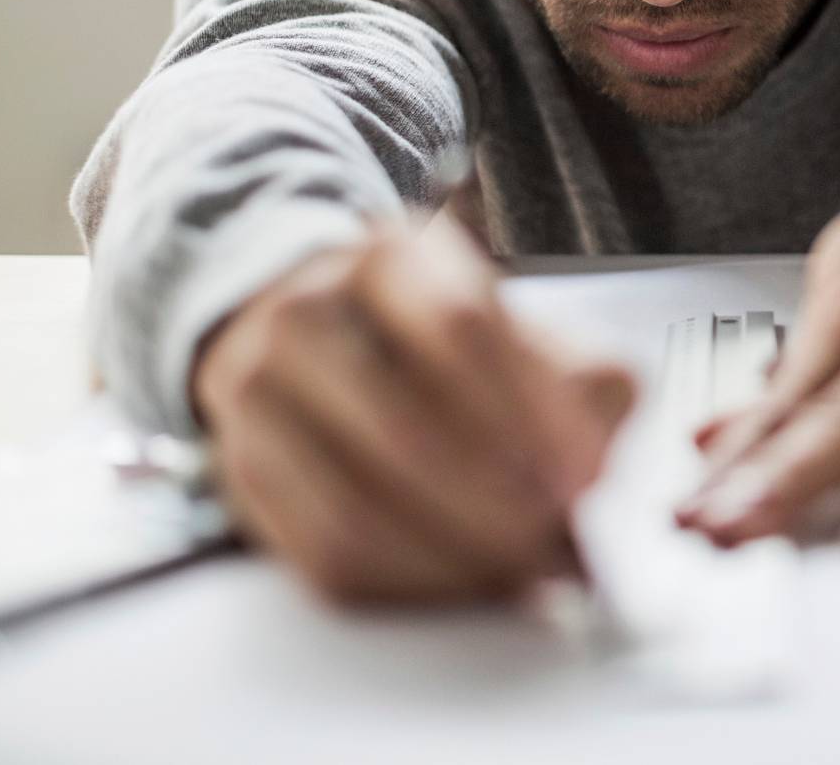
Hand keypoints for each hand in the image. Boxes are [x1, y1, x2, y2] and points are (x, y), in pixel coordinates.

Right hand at [192, 212, 636, 605]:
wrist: (320, 331)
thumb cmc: (442, 340)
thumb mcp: (521, 326)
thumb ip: (582, 379)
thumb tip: (596, 465)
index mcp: (392, 257)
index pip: (462, 330)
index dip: (531, 414)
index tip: (585, 477)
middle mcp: (308, 312)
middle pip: (404, 429)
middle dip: (497, 505)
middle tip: (559, 544)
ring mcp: (257, 394)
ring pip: (357, 507)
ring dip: (455, 556)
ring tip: (524, 570)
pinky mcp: (243, 472)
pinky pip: (324, 555)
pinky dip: (411, 583)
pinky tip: (467, 581)